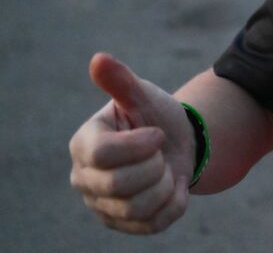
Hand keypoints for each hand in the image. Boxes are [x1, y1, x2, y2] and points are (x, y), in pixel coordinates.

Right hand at [69, 53, 194, 234]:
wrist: (177, 143)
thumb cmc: (154, 116)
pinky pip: (153, 224)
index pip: (103, 155)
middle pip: (119, 186)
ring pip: (136, 209)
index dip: (139, 145)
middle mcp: (85, 179)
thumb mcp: (143, 95)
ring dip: (165, 185)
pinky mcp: (123, 225)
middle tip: (161, 153)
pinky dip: (174, 203)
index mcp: (83, 145)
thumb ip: (121, 81)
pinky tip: (173, 186)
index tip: (156, 133)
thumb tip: (98, 59)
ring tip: (165, 169)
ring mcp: (102, 206)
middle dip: (154, 165)